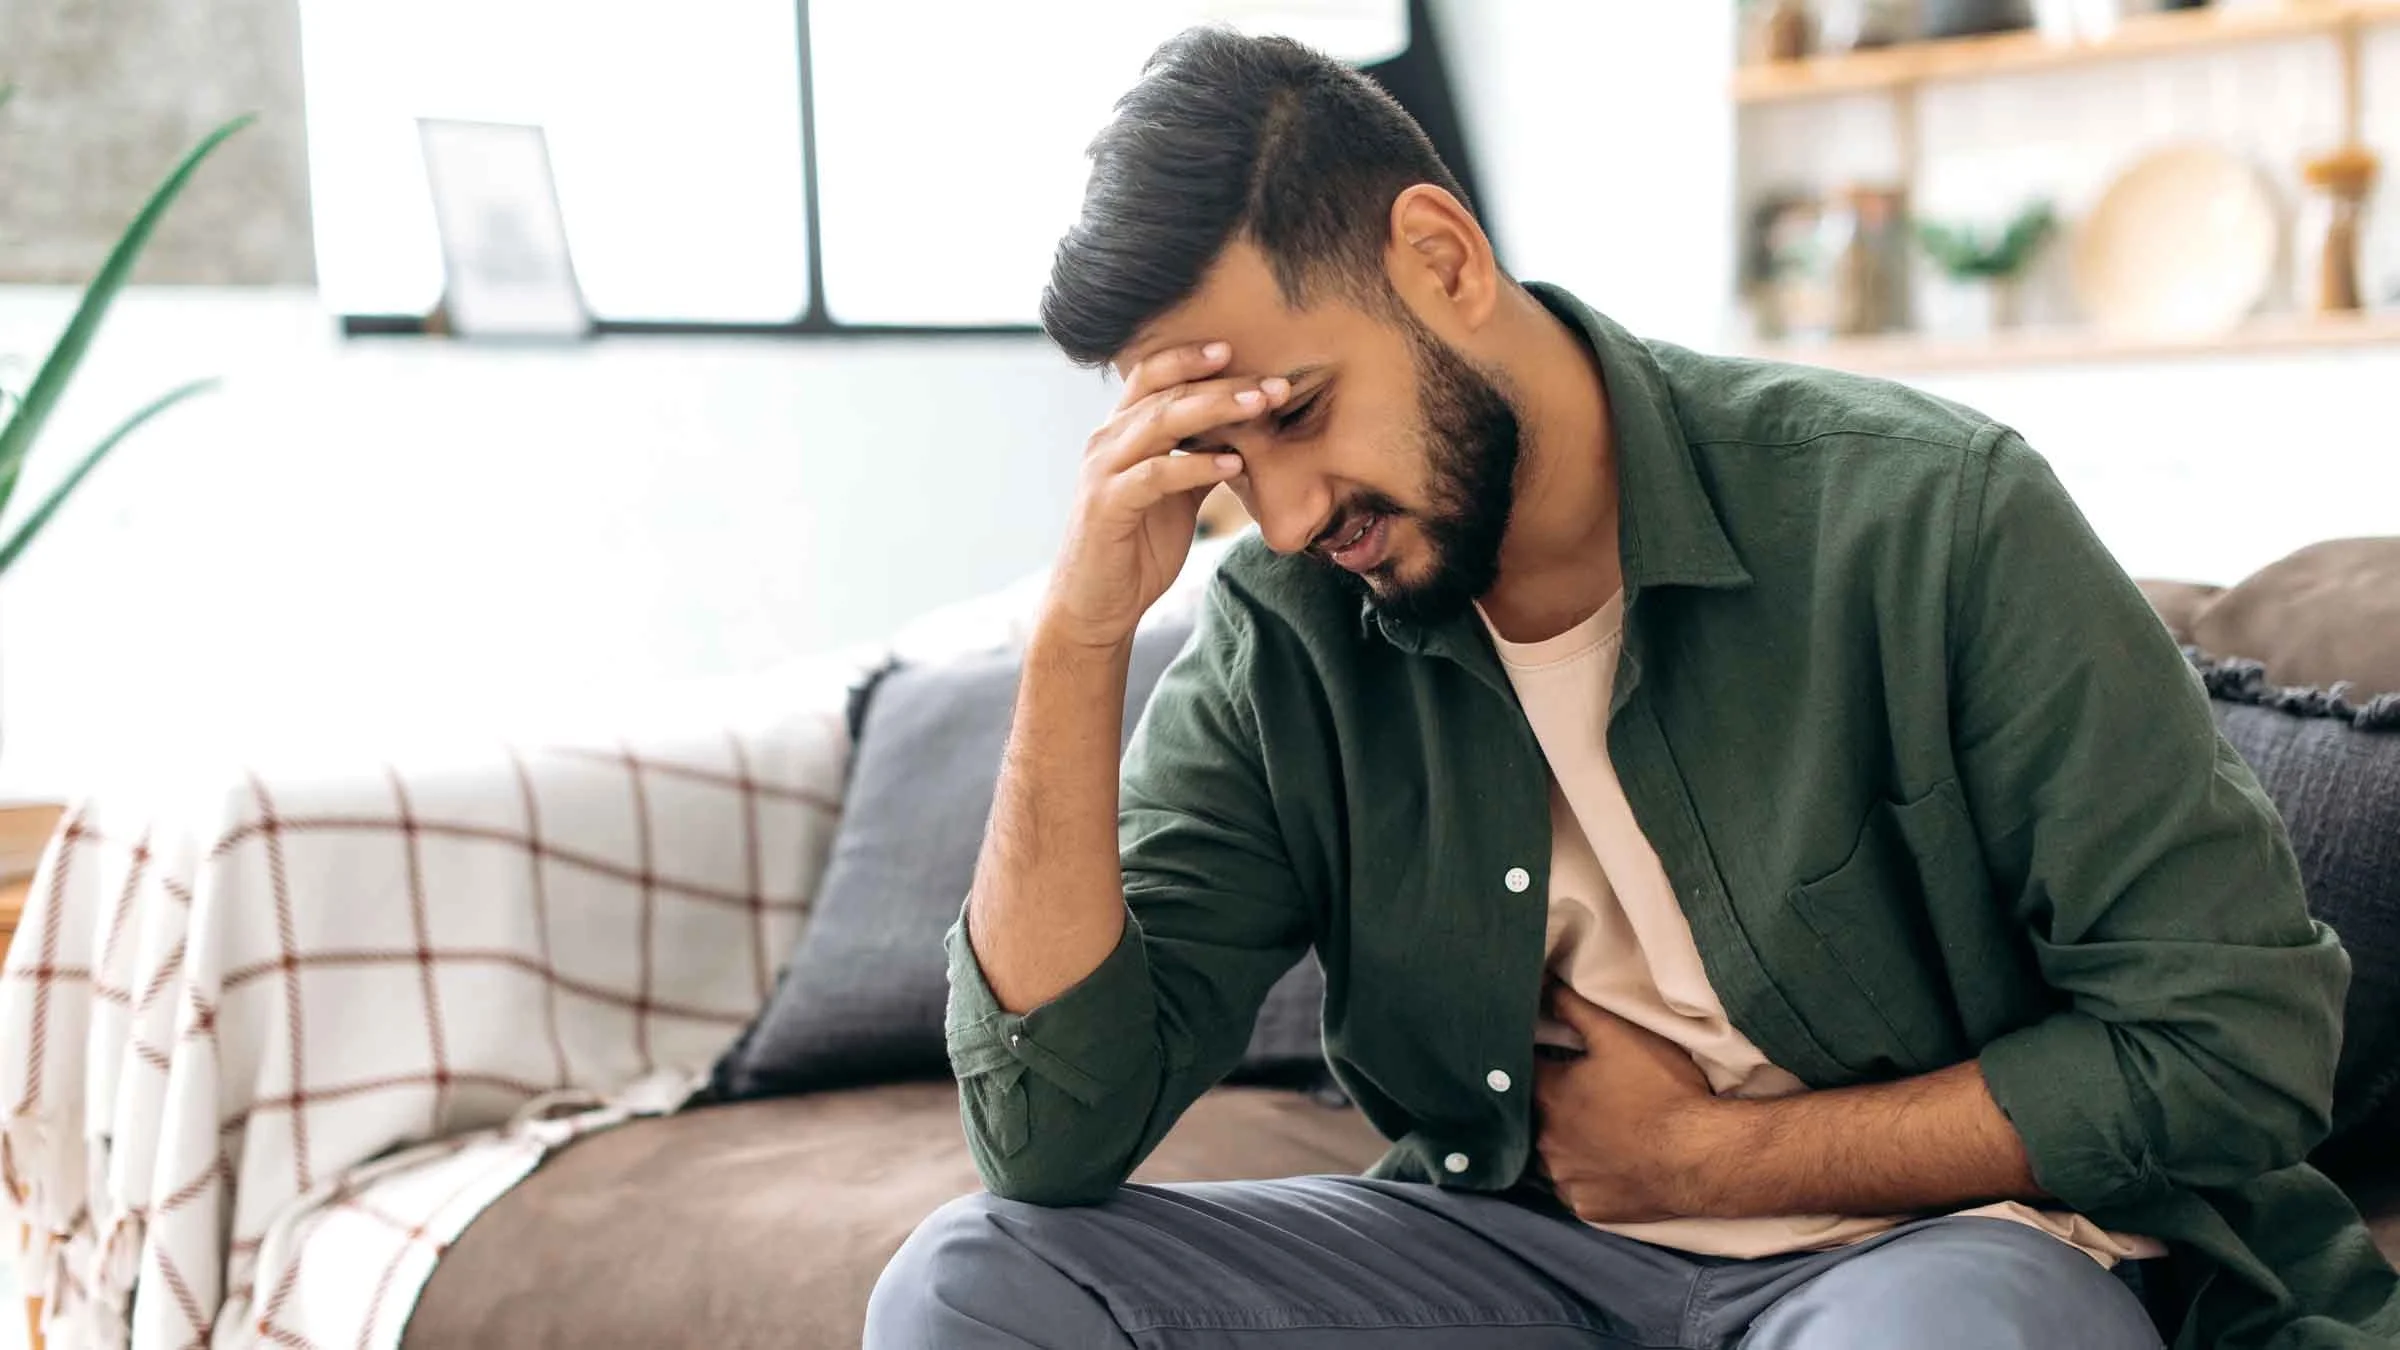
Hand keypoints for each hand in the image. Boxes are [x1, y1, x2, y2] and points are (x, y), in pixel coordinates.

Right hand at [1042, 343, 1289, 649]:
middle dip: (1223, 383)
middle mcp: (1107, 442)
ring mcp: (1104, 471)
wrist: (1096, 606)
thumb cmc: (1137, 548)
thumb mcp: (1176, 495)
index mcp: (1121, 432)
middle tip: (1272, 382)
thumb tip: (1245, 431)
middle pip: (1166, 392)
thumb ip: (1199, 457)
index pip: (1153, 374)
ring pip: (1162, 423)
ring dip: (1216, 410)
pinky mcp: (1108, 506)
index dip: (1193, 358)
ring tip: (1260, 406)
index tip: (1241, 349)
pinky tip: (1233, 462)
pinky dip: (1197, 465)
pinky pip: (1157, 474)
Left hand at [1532, 983, 1721, 1224]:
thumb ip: (1574, 1007)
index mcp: (1547, 1097)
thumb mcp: (1619, 1035)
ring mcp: (1566, 1179)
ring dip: (1569, 1144)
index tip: (1553, 1057)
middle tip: (1589, 1098)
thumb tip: (1541, 985)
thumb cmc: (1662, 1090)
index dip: (1540, 1061)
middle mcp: (1545, 1141)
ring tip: (1603, 1132)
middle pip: (1539, 1117)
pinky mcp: (1587, 1207)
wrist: (1702, 1156)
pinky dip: (1589, 1177)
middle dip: (1556, 1105)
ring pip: (1555, 1157)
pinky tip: (1611, 1165)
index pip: (1525, 1071)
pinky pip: (1578, 1189)